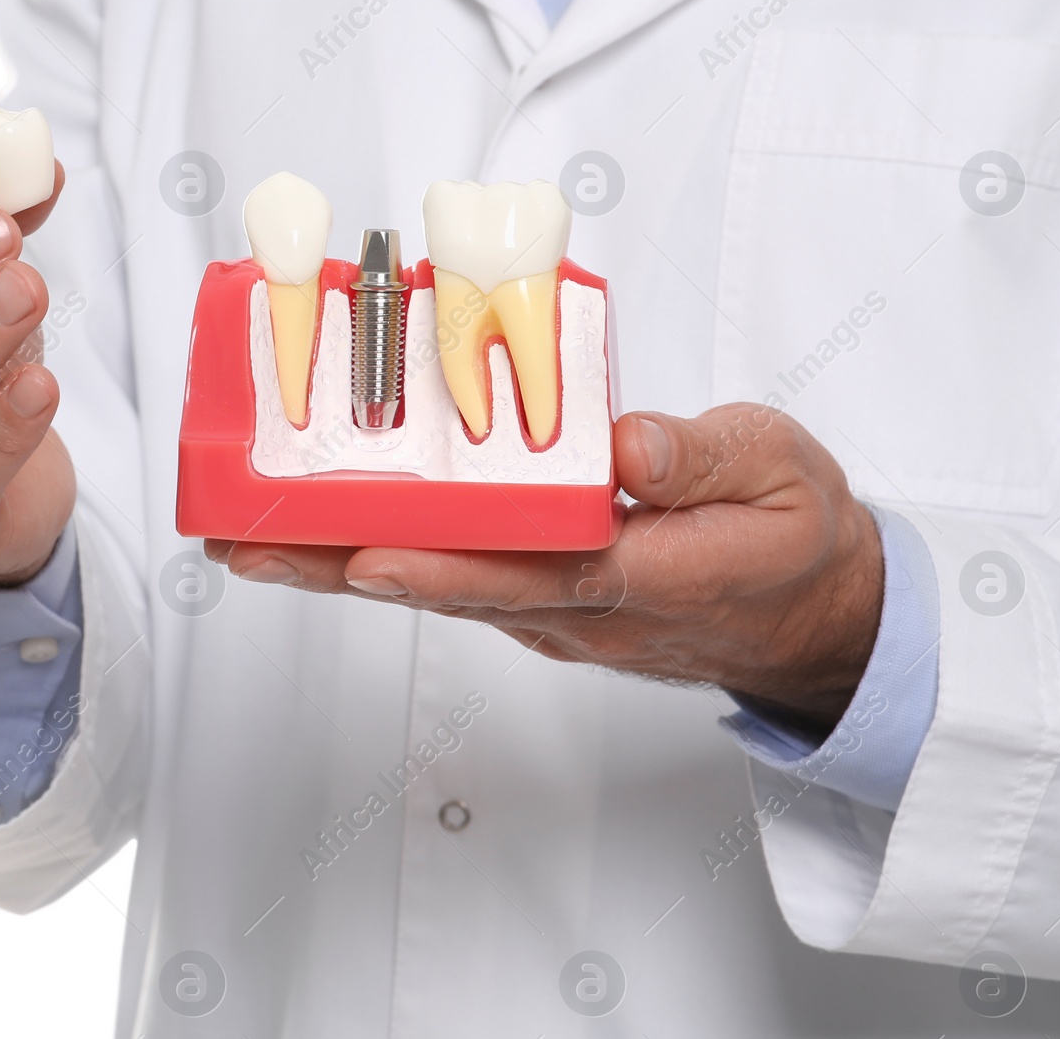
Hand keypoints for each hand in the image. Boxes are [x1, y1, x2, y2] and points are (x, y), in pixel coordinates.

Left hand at [208, 405, 883, 735]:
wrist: (809, 615)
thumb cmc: (791, 537)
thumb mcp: (783, 473)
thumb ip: (705, 456)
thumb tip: (627, 443)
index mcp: (649, 575)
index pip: (538, 574)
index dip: (448, 566)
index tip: (367, 554)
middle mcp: (584, 611)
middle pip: (451, 589)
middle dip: (342, 570)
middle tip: (249, 548)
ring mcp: (557, 616)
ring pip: (441, 587)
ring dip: (347, 565)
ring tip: (258, 539)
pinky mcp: (544, 603)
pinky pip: (459, 579)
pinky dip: (391, 554)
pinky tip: (337, 530)